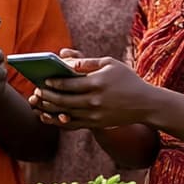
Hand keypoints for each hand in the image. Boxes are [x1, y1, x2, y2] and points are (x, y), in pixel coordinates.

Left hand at [30, 56, 156, 129]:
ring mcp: (95, 115)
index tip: (44, 80)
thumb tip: (64, 59)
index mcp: (97, 83)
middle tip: (37, 92)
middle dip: (48, 97)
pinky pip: (73, 125)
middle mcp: (95, 101)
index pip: (69, 84)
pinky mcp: (96, 124)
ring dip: (50, 110)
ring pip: (66, 114)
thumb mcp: (110, 63)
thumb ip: (87, 61)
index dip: (54, 83)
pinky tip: (51, 117)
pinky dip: (59, 121)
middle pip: (64, 100)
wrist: (145, 103)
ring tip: (40, 104)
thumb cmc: (127, 79)